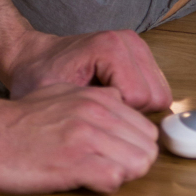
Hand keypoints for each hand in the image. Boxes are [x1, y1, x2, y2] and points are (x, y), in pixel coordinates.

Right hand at [0, 82, 159, 195]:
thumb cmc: (17, 120)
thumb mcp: (62, 94)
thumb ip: (93, 99)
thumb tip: (116, 103)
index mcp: (96, 99)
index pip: (145, 129)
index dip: (134, 149)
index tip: (119, 157)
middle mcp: (96, 114)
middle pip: (147, 149)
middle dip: (133, 164)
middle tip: (109, 170)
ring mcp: (85, 136)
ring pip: (137, 164)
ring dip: (121, 176)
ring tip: (96, 177)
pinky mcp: (73, 162)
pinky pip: (113, 179)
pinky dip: (105, 186)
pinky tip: (86, 182)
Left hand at [6, 28, 171, 111]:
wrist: (34, 58)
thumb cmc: (39, 79)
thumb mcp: (56, 102)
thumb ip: (86, 119)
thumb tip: (112, 153)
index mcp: (109, 47)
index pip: (140, 100)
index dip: (117, 118)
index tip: (90, 115)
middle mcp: (128, 41)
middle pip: (156, 98)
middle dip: (131, 114)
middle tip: (100, 113)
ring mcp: (137, 45)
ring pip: (160, 96)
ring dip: (136, 109)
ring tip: (104, 107)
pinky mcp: (141, 54)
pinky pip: (156, 91)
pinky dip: (138, 103)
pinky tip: (112, 100)